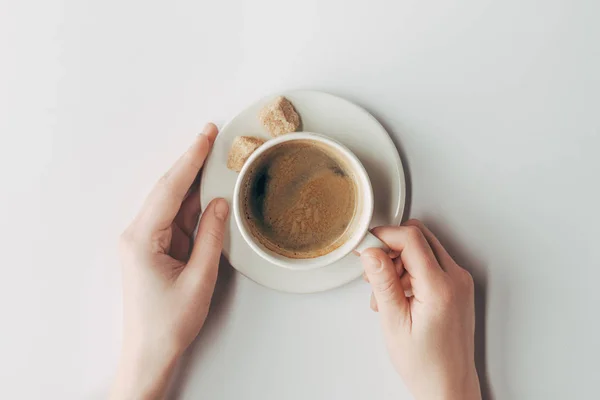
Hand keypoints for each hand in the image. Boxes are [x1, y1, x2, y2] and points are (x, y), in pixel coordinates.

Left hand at [111, 123, 227, 399]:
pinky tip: (207, 193)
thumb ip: (210, 237)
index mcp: (142, 238)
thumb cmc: (169, 322)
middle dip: (191, 163)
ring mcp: (145, 241)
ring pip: (173, 203)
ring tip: (216, 161)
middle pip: (168, 189)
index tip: (205, 135)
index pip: (169, 189)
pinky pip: (176, 220)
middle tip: (211, 136)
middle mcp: (138, 234)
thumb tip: (219, 204)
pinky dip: (193, 206)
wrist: (150, 352)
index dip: (190, 159)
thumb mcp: (199, 279)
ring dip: (194, 184)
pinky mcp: (154, 249)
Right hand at [361, 220, 480, 399]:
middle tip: (373, 270)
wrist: (448, 384)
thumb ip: (383, 283)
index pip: (411, 238)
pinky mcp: (457, 286)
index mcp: (440, 287)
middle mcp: (456, 279)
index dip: (384, 237)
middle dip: (391, 247)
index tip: (366, 248)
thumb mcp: (395, 323)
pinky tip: (398, 293)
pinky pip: (431, 262)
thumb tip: (371, 252)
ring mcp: (459, 281)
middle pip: (419, 236)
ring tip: (384, 291)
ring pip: (424, 247)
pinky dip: (410, 269)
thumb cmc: (425, 363)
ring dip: (399, 259)